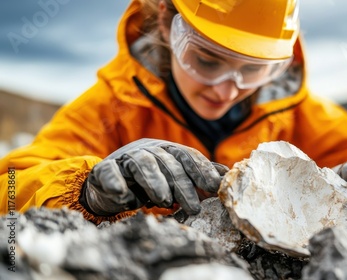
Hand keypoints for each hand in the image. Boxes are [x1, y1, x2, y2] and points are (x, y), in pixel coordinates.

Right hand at [80, 138, 228, 215]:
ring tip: (164, 201)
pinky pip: (110, 172)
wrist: (108, 185)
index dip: (201, 169)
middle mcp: (148, 149)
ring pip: (142, 164)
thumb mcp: (174, 178)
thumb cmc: (148, 182)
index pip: (187, 156)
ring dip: (154, 182)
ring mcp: (125, 157)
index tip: (214, 186)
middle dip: (183, 185)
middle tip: (194, 208)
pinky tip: (126, 198)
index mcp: (167, 150)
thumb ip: (198, 175)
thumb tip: (225, 175)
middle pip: (168, 163)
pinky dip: (117, 183)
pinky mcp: (104, 169)